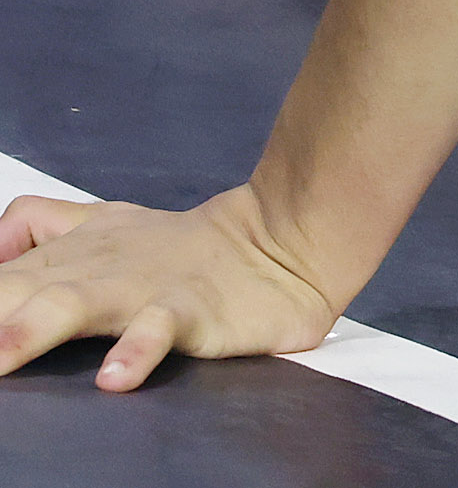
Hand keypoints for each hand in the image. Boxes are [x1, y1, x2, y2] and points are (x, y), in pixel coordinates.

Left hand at [0, 185, 340, 388]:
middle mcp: (90, 268)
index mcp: (65, 253)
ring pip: (74, 303)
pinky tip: (116, 378)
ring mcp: (140, 288)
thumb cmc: (179, 247)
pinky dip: (136, 351)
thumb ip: (36, 227)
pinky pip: (158, 329)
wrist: (281, 239)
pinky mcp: (191, 309)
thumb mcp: (98, 227)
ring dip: (32, 327)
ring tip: (0, 356)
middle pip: (13, 288)